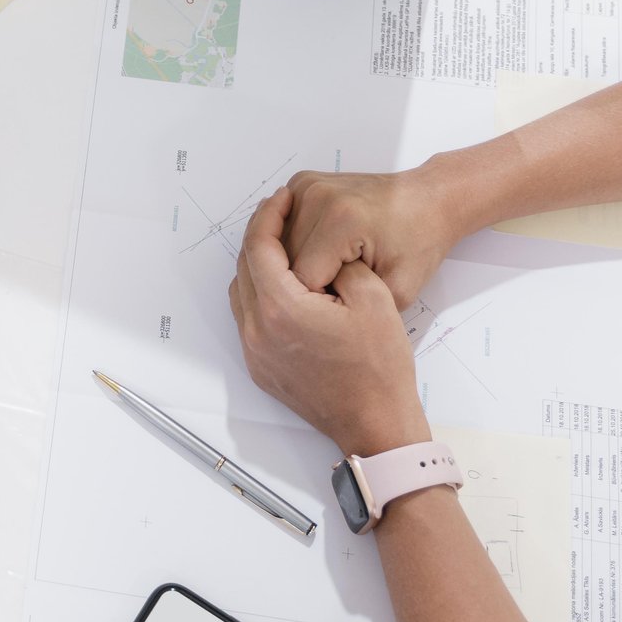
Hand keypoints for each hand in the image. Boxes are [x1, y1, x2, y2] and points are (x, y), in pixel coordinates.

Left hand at [229, 189, 429, 456]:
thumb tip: (322, 251)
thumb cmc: (379, 367)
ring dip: (257, 266)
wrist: (376, 423)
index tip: (281, 198)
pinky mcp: (261, 370)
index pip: (259, 247)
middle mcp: (258, 331)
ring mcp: (256, 353)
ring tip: (286, 249)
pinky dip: (261, 296)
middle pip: (244, 268)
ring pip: (241, 294)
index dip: (268, 216)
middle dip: (261, 237)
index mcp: (281, 309)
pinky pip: (249, 320)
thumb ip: (341, 263)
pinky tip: (287, 288)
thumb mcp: (374, 297)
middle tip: (282, 216)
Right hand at [277, 166, 463, 309]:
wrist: (429, 200)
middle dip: (307, 284)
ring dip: (297, 265)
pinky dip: (296, 245)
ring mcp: (306, 185)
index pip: (303, 279)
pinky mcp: (301, 183)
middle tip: (340, 292)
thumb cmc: (420, 241)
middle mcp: (317, 196)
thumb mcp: (398, 291)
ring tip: (333, 271)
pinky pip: (283, 226)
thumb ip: (356, 308)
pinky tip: (323, 252)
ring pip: (279, 245)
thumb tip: (316, 318)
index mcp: (341, 220)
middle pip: (284, 260)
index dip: (321, 303)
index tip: (343, 307)